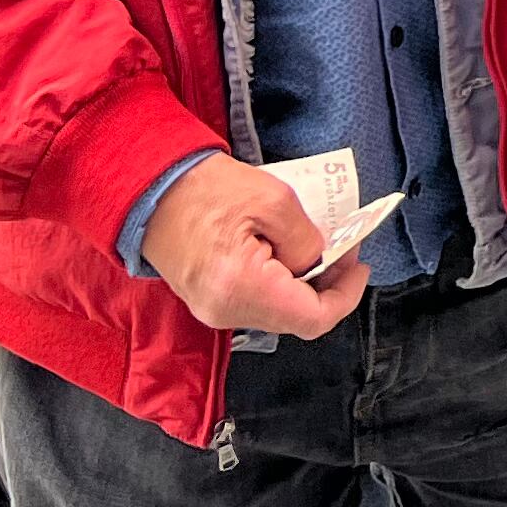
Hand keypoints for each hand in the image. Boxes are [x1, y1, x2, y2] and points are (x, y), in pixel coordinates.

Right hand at [141, 156, 367, 337]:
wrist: (148, 188)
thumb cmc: (206, 188)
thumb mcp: (274, 201)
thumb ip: (307, 241)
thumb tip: (320, 263)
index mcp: (243, 290)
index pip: (312, 319)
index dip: (346, 295)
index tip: (358, 264)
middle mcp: (226, 311)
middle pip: (296, 318)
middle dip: (328, 286)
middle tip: (344, 248)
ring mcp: (213, 310)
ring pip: (278, 310)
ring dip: (304, 284)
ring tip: (318, 246)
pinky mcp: (208, 300)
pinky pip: (257, 301)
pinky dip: (281, 282)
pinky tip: (288, 251)